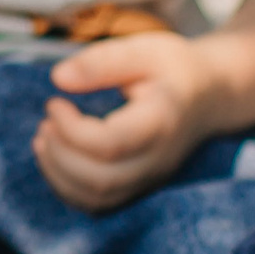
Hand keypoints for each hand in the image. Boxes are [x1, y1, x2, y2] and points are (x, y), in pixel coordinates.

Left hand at [33, 33, 219, 212]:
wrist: (210, 95)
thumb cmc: (173, 69)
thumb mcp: (143, 50)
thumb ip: (102, 61)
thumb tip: (58, 79)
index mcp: (161, 121)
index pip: (111, 144)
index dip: (72, 129)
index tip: (54, 103)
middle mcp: (158, 158)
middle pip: (101, 180)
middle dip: (60, 154)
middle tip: (46, 123)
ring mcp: (150, 177)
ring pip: (98, 198)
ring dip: (59, 174)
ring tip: (44, 138)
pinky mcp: (140, 185)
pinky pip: (99, 203)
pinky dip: (68, 187)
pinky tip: (55, 156)